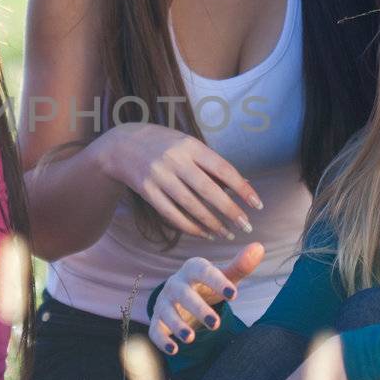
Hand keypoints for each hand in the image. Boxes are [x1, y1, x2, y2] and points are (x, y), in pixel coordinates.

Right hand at [98, 122, 262, 239]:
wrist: (122, 145)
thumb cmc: (166, 146)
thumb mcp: (190, 146)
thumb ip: (214, 165)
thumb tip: (245, 185)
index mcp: (191, 146)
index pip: (223, 169)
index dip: (242, 188)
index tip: (257, 205)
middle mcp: (175, 160)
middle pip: (208, 190)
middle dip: (230, 211)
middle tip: (246, 226)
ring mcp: (159, 176)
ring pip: (190, 205)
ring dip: (211, 223)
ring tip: (227, 234)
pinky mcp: (147, 191)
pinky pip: (171, 214)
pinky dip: (189, 226)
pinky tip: (204, 233)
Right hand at [149, 243, 263, 355]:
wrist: (182, 295)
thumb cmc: (208, 285)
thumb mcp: (225, 276)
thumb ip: (241, 265)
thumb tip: (259, 248)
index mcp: (193, 269)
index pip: (203, 271)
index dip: (217, 282)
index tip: (234, 296)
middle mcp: (175, 284)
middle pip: (183, 294)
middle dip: (198, 309)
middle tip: (216, 324)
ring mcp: (164, 302)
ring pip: (166, 312)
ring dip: (177, 325)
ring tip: (190, 338)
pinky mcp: (157, 320)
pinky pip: (155, 329)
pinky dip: (162, 340)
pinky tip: (173, 350)